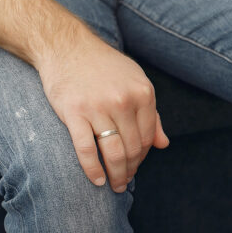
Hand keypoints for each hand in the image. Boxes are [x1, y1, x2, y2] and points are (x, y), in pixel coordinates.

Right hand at [36, 34, 168, 191]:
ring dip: (117, 174)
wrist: (67, 46)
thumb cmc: (105, 67)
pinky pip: (86, 149)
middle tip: (126, 181)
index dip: (144, 156)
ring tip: (116, 186)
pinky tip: (97, 180)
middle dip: (131, 168)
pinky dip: (93, 169)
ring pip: (113, 152)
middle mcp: (123, 101)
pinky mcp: (74, 113)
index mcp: (143, 93)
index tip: (137, 165)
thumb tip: (164, 144)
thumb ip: (152, 114)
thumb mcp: (136, 82)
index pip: (149, 136)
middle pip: (133, 147)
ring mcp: (98, 108)